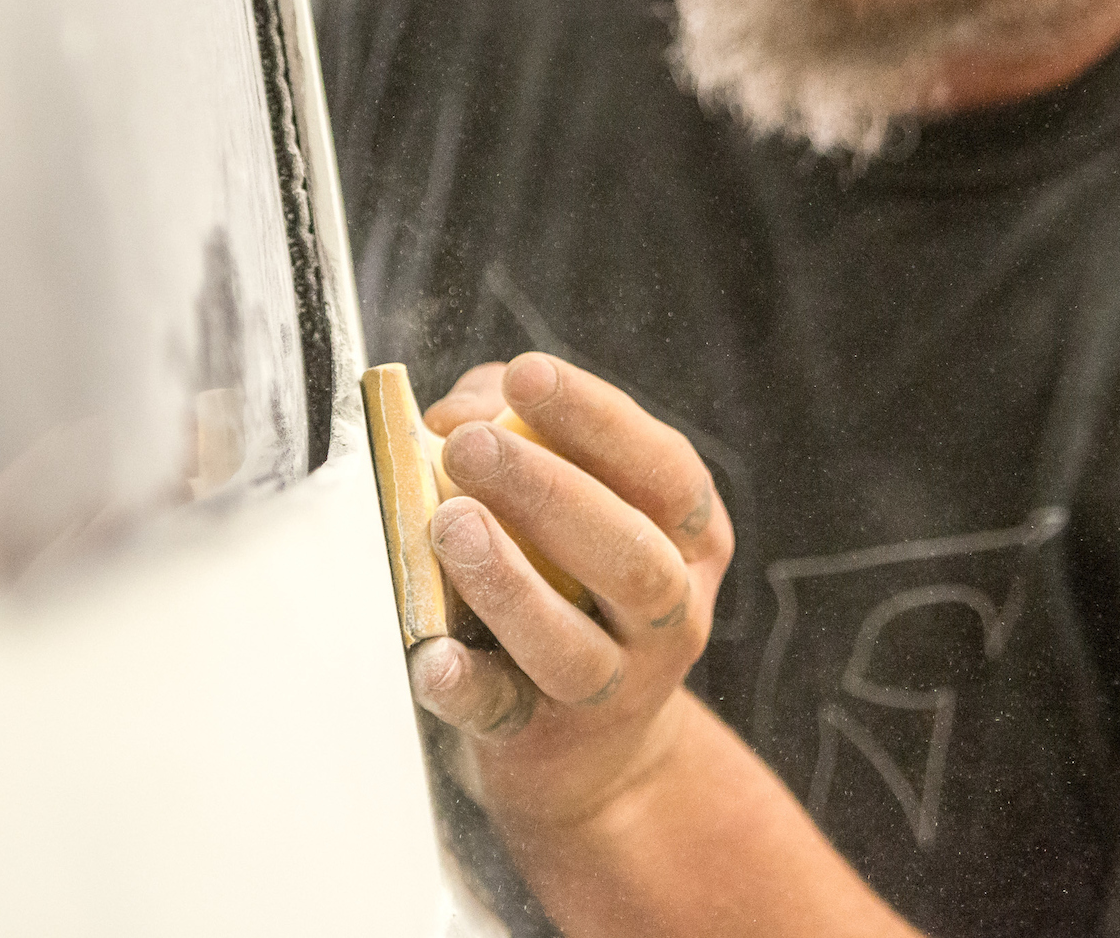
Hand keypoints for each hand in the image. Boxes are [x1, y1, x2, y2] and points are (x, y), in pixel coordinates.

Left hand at [408, 352, 731, 834]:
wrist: (592, 746)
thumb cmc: (572, 579)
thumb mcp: (571, 498)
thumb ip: (513, 432)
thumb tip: (453, 413)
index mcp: (690, 538)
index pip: (663, 469)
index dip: (596, 418)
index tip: (526, 373)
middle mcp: (671, 612)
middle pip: (632, 555)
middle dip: (548, 491)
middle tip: (468, 446)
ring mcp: (616, 687)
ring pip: (574, 647)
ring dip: (509, 582)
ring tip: (448, 523)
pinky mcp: (546, 739)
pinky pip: (503, 713)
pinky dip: (465, 684)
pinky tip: (430, 656)